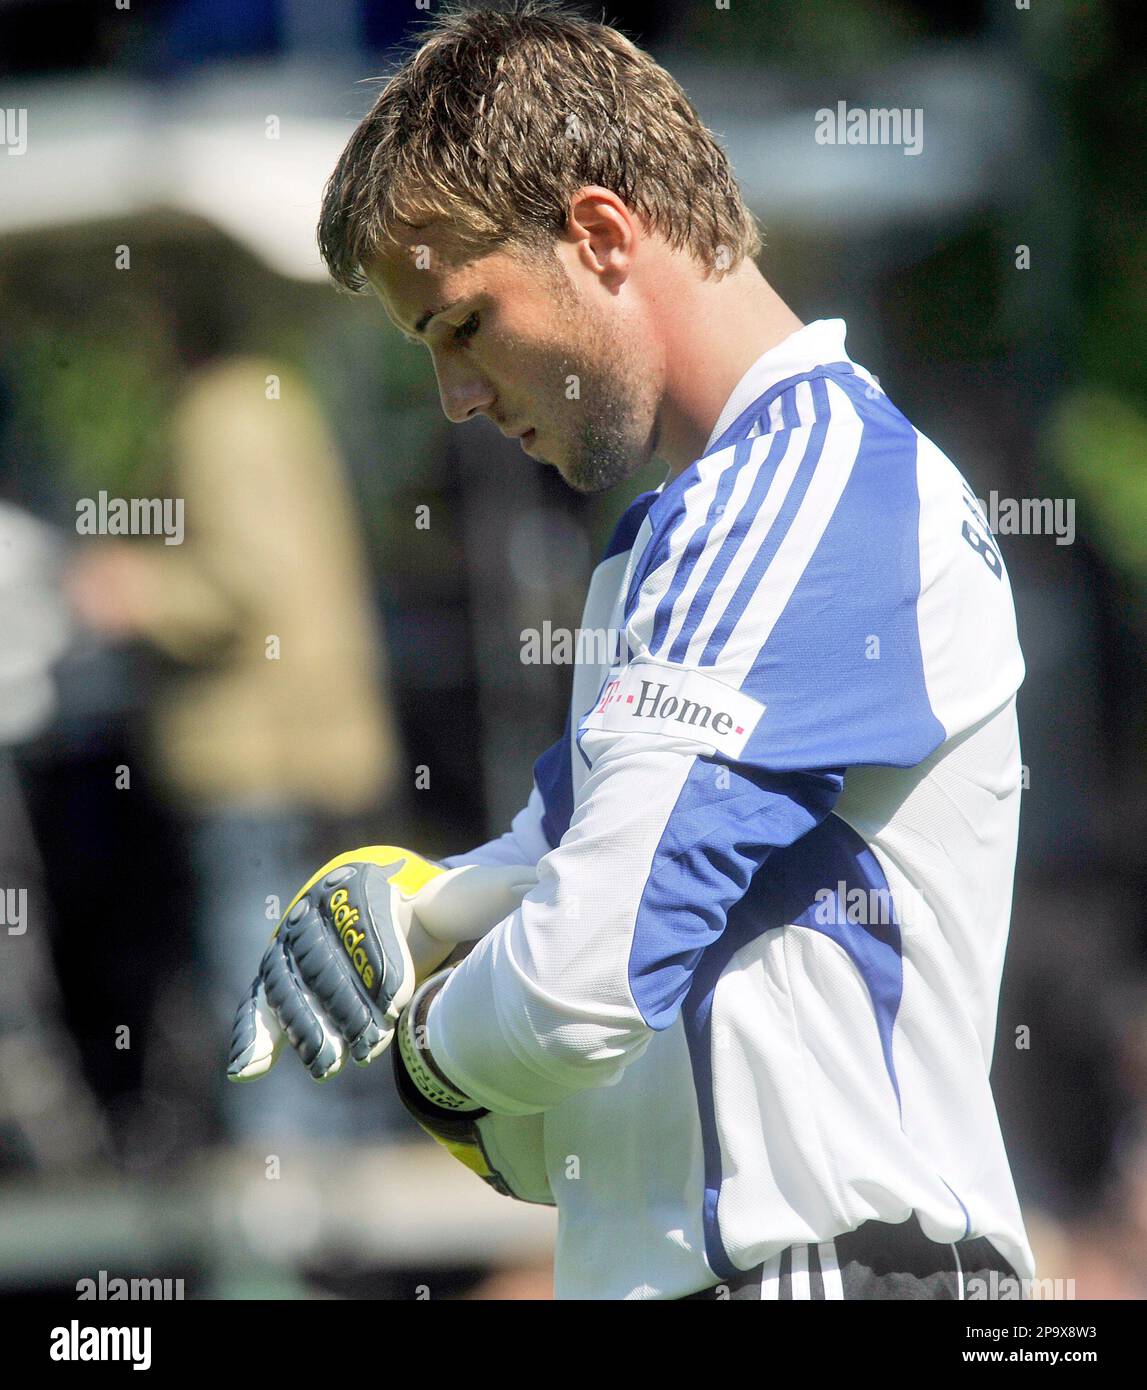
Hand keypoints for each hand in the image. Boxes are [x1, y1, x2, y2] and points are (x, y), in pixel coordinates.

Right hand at [226, 846, 534, 1082]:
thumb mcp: (475, 895)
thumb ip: (502, 890)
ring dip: (306, 1026)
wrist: (398, 919)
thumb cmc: (441, 911)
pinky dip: (252, 1035)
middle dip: (346, 1003)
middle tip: (373, 1043)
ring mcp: (294, 943)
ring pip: (290, 983)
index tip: (400, 1001)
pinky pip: (261, 1005)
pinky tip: (249, 1070)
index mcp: (365, 880)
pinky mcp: (280, 978)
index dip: (379, 961)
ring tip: (330, 1066)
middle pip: (324, 956)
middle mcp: (319, 906)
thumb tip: (540, 882)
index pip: (365, 920)